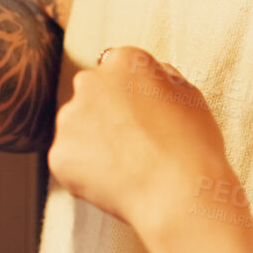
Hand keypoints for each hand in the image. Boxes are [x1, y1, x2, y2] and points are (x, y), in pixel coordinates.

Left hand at [48, 47, 235, 237]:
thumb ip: (162, 78)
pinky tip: (114, 181)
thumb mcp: (189, 94)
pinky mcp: (59, 153)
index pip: (118, 70)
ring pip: (78, 128)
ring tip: (126, 165)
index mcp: (124, 61)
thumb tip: (150, 77)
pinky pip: (70, 161)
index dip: (133, 95)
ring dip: (94, 142)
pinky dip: (86, 171)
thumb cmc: (193, 143)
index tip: (145, 117)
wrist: (178, 191)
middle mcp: (90, 82)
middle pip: (93, 95)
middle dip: (106, 114)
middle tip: (133, 142)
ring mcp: (70, 119)